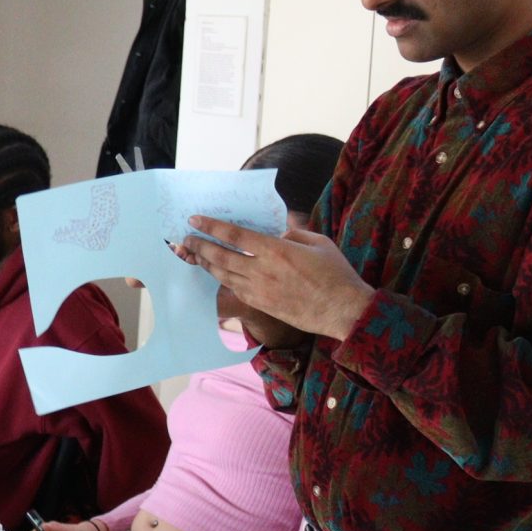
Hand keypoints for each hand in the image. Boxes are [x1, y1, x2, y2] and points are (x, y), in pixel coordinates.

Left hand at [173, 219, 370, 343]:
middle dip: (201, 246)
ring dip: (206, 264)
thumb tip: (277, 233)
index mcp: (276, 250)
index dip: (212, 226)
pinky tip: (218, 274)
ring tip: (195, 255)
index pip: (235, 235)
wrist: (343, 311)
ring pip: (224, 275)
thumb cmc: (335, 274)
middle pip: (221, 257)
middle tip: (187, 238)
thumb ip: (293, 234)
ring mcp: (260, 291)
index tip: (196, 220)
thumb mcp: (317, 243)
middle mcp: (262, 271)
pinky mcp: (262, 306)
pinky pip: (235, 290)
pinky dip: (223, 280)